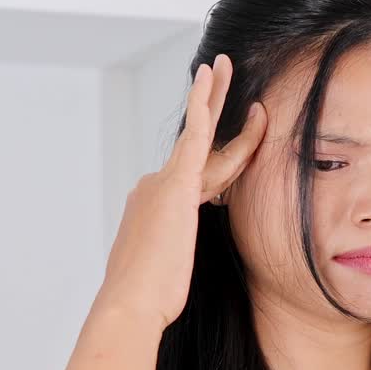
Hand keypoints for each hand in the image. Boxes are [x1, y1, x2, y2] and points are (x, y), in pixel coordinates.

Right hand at [95, 54, 267, 328]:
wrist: (129, 303)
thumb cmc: (147, 299)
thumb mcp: (165, 273)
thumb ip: (172, 253)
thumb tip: (173, 260)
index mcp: (157, 208)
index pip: (198, 176)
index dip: (224, 159)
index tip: (241, 149)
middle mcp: (154, 188)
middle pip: (196, 144)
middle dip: (209, 107)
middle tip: (217, 73)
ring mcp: (162, 183)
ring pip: (199, 134)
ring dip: (211, 97)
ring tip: (221, 66)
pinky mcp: (175, 185)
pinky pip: (194, 136)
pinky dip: (201, 106)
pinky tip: (208, 78)